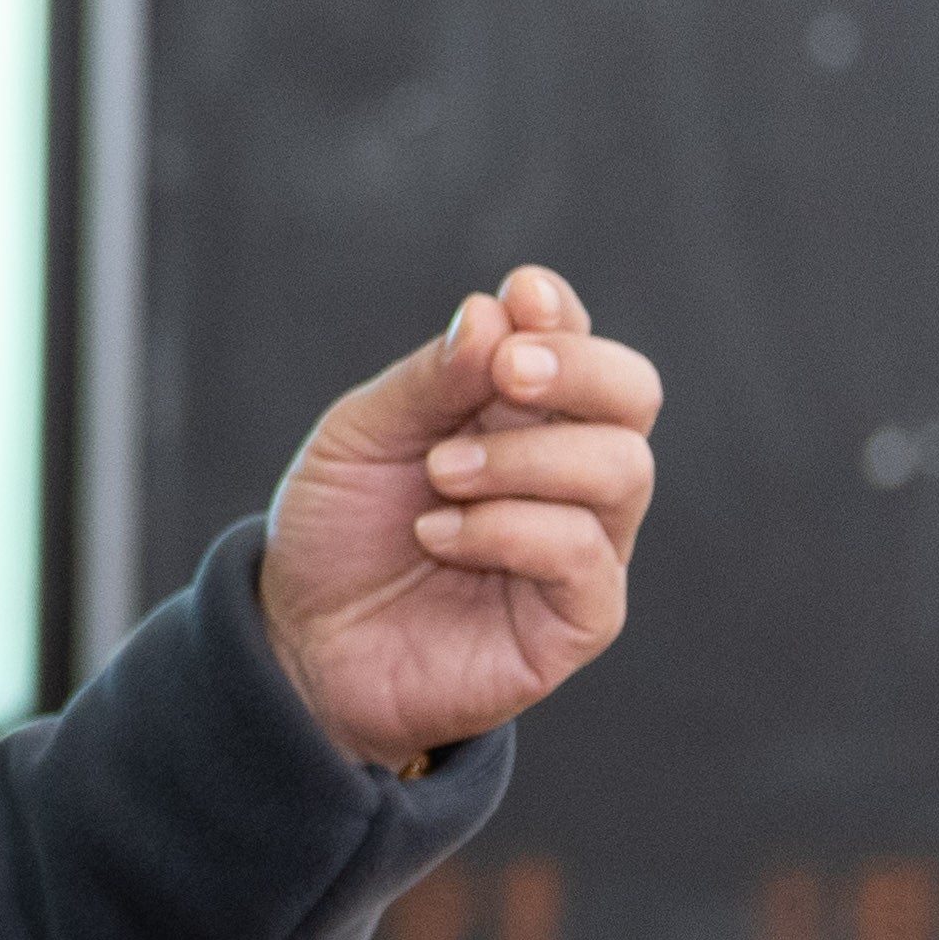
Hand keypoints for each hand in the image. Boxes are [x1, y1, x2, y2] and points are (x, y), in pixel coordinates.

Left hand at [264, 263, 662, 771]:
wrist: (304, 643)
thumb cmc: (340, 531)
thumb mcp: (363, 437)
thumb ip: (433, 379)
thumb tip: (496, 312)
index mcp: (520, 413)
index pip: (576, 341)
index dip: (560, 314)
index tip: (522, 295)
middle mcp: (567, 471)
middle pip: (634, 395)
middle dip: (579, 369)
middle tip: (506, 373)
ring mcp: (583, 544)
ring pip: (623, 469)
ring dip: (526, 458)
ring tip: (441, 474)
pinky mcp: (579, 618)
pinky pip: (585, 555)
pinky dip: (510, 530)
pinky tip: (441, 535)